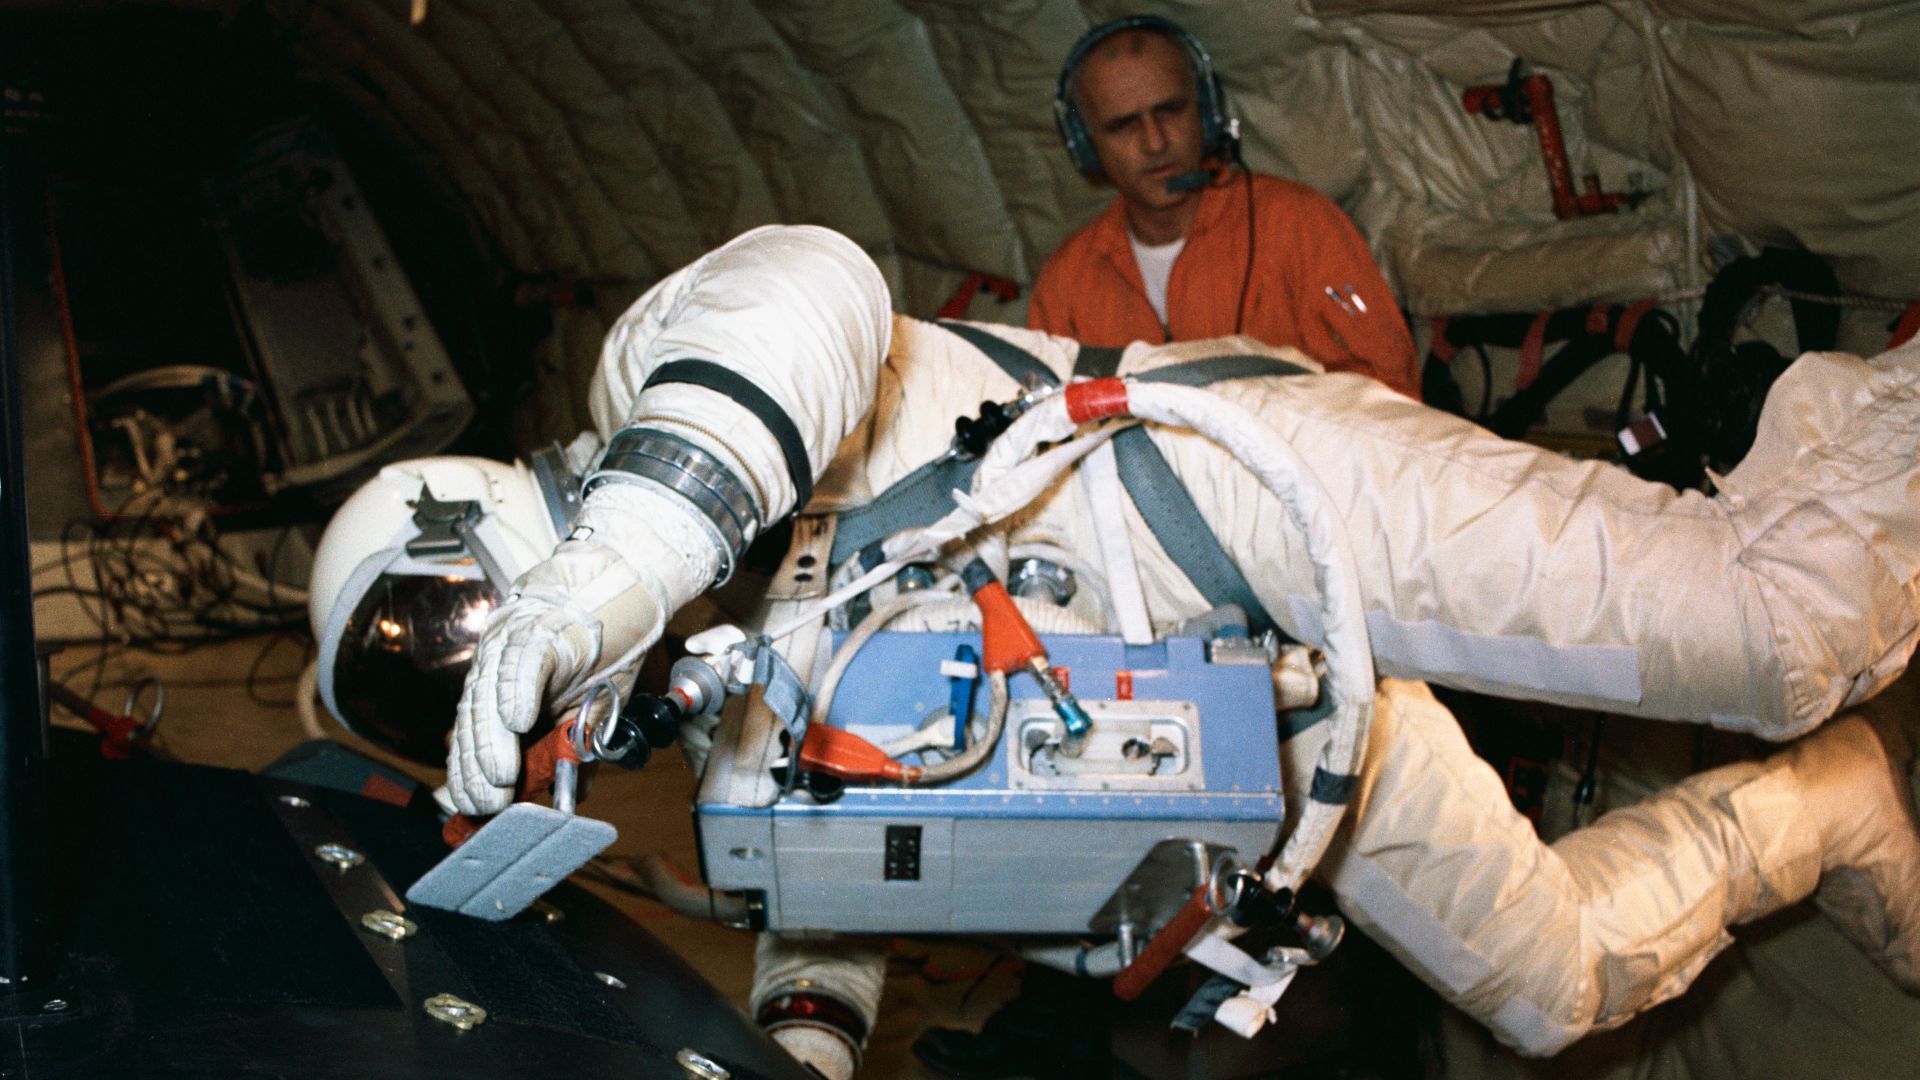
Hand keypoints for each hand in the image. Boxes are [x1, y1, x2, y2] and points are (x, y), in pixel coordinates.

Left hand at [438, 510, 670, 815]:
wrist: (628, 580)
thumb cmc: (609, 642)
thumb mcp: (592, 706)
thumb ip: (575, 745)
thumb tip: (574, 793)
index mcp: (503, 683)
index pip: (473, 733)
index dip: (469, 772)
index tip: (472, 808)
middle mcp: (498, 662)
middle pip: (473, 719)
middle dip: (476, 768)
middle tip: (485, 804)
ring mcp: (515, 644)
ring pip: (489, 696)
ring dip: (492, 741)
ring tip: (499, 779)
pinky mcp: (541, 630)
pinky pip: (522, 663)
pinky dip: (518, 692)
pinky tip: (518, 722)